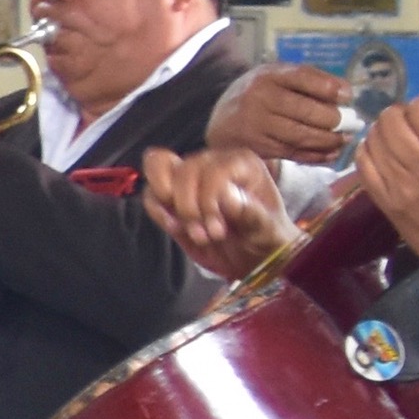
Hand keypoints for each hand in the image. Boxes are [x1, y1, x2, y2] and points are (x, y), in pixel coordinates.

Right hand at [141, 147, 293, 277]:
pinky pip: (151, 192)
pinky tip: (176, 229)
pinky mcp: (172, 195)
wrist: (253, 257)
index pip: (213, 170)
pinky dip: (157, 211)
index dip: (209, 200)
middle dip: (190, 209)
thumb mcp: (267, 231)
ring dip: (167, 203)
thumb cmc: (266, 239)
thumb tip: (226, 196)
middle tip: (207, 236)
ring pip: (159, 165)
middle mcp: (213, 162)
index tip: (218, 230)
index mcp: (241, 163)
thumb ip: (249, 213)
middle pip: (184, 170)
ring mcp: (190, 176)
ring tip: (186, 228)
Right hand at [208, 64, 351, 162]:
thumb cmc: (260, 95)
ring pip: (300, 136)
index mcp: (267, 75)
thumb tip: (346, 93)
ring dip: (328, 140)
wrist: (221, 121)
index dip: (329, 88)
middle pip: (304, 110)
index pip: (302, 77)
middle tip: (350, 123)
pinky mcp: (258, 148)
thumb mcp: (277, 77)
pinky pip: (293, 153)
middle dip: (333, 119)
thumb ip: (309, 80)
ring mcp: (256, 125)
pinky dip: (316, 156)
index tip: (348, 96)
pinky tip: (331, 153)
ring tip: (344, 140)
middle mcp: (259, 99)